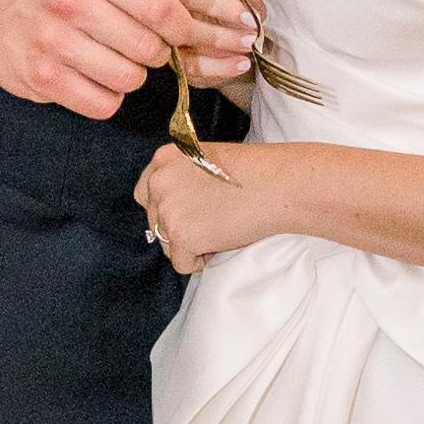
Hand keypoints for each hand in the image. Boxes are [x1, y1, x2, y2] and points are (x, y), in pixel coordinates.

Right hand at [0, 0, 194, 119]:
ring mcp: (53, 44)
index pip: (158, 8)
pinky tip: (98, 79)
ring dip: (132, 76)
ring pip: (128, 80)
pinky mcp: (43, 79)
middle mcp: (69, 5)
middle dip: (157, 53)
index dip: (181, 27)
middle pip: (146, 48)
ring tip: (118, 61)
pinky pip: (102, 104)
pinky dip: (108, 97)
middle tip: (146, 48)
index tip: (180, 33)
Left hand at [136, 139, 286, 271]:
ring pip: (166, 244)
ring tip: (221, 229)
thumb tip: (175, 208)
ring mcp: (167, 209)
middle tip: (213, 221)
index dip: (169, 208)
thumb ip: (183, 179)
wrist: (278, 185)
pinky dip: (200, 262)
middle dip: (181, 228)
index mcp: (164, 158)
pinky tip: (222, 241)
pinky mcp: (180, 235)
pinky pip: (181, 264)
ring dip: (191, 245)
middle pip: (154, 221)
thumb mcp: (206, 161)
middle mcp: (157, 181)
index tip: (192, 212)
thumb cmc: (254, 172)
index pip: (146, 193)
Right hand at [165, 0, 264, 89]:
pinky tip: (242, 63)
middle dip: (224, 7)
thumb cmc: (234, 12)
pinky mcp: (172, 57)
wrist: (229, 45)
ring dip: (223, 39)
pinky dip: (221, 66)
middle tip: (251, 19)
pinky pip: (192, 64)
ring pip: (184, 32)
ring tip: (249, 43)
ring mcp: (165, 27)